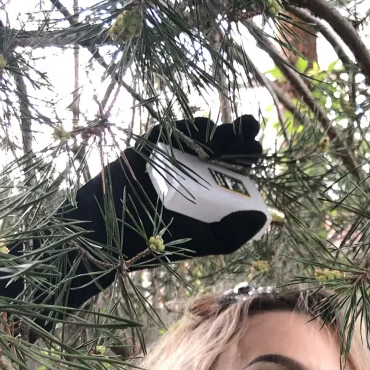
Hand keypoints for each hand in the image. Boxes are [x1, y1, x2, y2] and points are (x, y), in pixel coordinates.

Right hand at [69, 114, 269, 268]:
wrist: (107, 235)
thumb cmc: (154, 242)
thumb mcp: (202, 242)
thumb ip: (232, 234)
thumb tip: (261, 217)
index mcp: (205, 190)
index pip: (230, 168)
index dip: (244, 156)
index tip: (257, 150)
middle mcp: (190, 171)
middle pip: (218, 148)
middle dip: (235, 135)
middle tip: (250, 127)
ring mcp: (168, 158)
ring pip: (196, 138)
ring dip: (216, 130)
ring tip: (232, 130)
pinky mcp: (147, 148)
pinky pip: (169, 133)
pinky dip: (185, 129)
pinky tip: (203, 129)